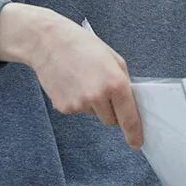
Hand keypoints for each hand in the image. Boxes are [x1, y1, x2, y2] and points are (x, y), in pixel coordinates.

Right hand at [0, 5, 142, 148]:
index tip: (136, 143)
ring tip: (82, 80)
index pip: (129, 118)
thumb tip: (130, 104)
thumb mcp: (113, 59)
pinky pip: (78, 111)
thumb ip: (124, 83)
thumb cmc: (82, 46)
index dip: (134, 134)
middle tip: (100, 88)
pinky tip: (71, 84)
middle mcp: (98, 96)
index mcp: (115, 84)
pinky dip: (77, 102)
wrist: (49, 42)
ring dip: (92, 104)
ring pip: (94, 115)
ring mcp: (80, 104)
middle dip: (111, 110)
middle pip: (111, 120)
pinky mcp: (64, 107)